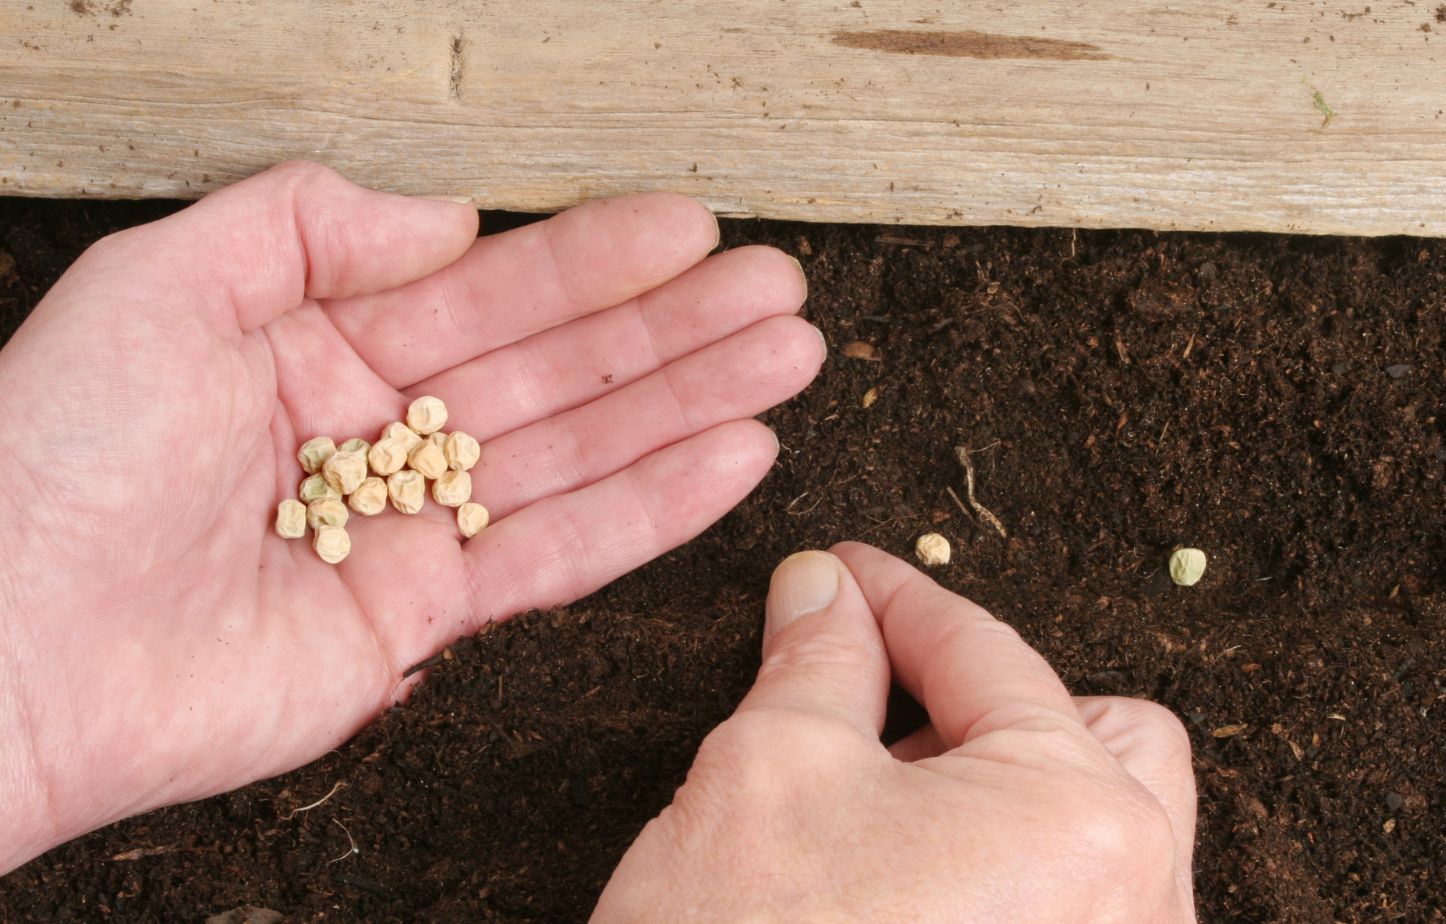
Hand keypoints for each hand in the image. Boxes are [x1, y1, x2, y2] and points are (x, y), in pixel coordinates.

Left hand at [0, 162, 820, 872]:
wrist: (2, 650)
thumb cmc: (44, 462)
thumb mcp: (159, 284)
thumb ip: (307, 225)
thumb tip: (444, 221)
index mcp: (317, 345)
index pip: (491, 289)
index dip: (598, 258)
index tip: (690, 227)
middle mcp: (377, 432)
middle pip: (559, 370)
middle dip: (676, 330)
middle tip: (777, 293)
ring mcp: (406, 527)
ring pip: (581, 455)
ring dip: (691, 407)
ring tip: (786, 362)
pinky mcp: (422, 620)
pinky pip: (560, 555)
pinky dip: (652, 509)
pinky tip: (729, 460)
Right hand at [594, 543, 1196, 922]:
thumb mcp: (764, 778)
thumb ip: (817, 663)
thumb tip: (823, 591)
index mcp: (1081, 821)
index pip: (989, 657)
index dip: (899, 601)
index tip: (843, 576)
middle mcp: (1144, 910)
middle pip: (1106, 740)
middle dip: (995, 704)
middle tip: (882, 709)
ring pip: (1097, 838)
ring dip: (1000, 795)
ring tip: (882, 811)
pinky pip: (1078, 916)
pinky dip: (1008, 878)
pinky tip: (911, 890)